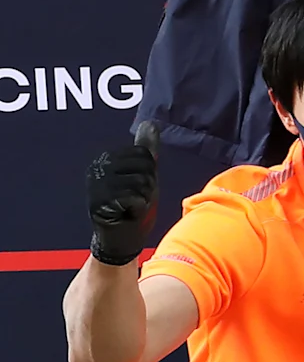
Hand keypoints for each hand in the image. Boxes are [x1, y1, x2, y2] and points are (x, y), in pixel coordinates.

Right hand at [86, 117, 157, 265]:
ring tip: (131, 206)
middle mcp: (96, 169)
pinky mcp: (99, 204)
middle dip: (148, 185)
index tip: (137, 186)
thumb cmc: (133, 204)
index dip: (150, 173)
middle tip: (135, 198)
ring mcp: (96, 187)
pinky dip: (139, 208)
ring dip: (144, 198)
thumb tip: (149, 123)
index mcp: (106, 159)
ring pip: (142, 183)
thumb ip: (146, 150)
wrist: (122, 238)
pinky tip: (128, 214)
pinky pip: (135, 198)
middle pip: (144, 167)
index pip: (144, 154)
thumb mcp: (143, 174)